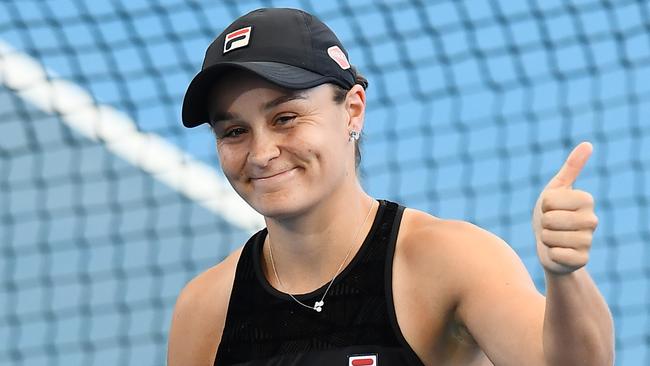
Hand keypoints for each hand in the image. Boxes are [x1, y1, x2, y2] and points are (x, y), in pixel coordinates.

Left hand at [532, 142, 598, 274]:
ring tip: (553, 238)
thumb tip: (588, 144)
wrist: (549, 246)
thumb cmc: (551, 214)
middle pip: (549, 219)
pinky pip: (556, 254)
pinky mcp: (582, 260)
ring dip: (545, 239)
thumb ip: (571, 168)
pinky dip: (550, 253)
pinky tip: (557, 252)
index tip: (550, 208)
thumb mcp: (556, 189)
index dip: (543, 205)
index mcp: (586, 200)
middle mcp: (592, 220)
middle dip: (543, 223)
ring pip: (550, 237)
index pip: (549, 200)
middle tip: (550, 225)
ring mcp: (588, 241)